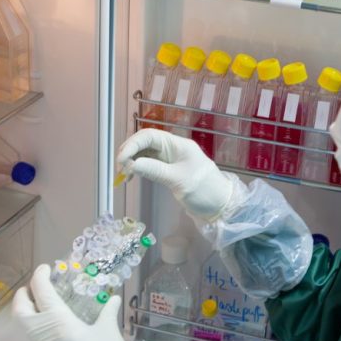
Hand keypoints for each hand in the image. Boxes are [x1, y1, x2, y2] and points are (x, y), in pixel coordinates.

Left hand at [12, 265, 130, 340]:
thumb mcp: (109, 331)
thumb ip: (108, 312)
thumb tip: (113, 298)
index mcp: (58, 320)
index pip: (41, 291)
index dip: (41, 275)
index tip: (46, 267)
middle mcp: (44, 331)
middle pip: (20, 309)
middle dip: (23, 294)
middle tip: (35, 286)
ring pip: (24, 323)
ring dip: (27, 309)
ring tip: (43, 301)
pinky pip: (34, 334)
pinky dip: (37, 321)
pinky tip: (53, 319)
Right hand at [117, 129, 232, 220]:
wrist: (220, 205)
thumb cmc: (204, 190)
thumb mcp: (178, 181)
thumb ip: (155, 171)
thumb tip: (131, 164)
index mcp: (177, 145)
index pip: (149, 136)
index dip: (132, 145)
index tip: (121, 160)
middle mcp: (172, 148)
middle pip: (145, 142)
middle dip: (129, 152)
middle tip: (120, 170)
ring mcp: (170, 159)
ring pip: (144, 153)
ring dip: (132, 161)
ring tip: (123, 176)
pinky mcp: (168, 169)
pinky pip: (148, 164)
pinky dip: (138, 168)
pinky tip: (131, 176)